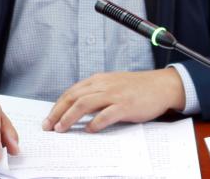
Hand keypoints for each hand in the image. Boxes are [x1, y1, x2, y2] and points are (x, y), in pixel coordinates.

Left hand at [42, 68, 184, 132]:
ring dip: (70, 117)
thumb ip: (96, 93)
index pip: (71, 92)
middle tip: (48, 126)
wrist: (161, 85)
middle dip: (57, 112)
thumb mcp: (113, 85)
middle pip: (73, 97)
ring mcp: (114, 95)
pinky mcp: (126, 105)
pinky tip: (89, 130)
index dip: (57, 106)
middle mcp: (104, 85)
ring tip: (61, 128)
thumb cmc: (137, 88)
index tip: (49, 119)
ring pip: (85, 104)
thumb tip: (76, 109)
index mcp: (99, 80)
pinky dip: (95, 123)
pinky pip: (106, 114)